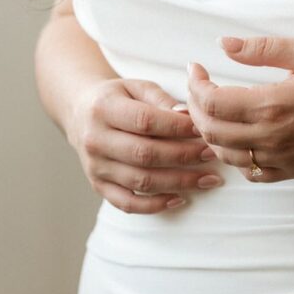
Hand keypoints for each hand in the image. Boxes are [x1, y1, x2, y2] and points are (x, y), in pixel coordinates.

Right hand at [68, 77, 223, 212]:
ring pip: (141, 180)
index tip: (203, 129)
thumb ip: (162, 99)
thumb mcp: (137, 87)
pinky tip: (180, 199)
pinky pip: (128, 203)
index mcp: (103, 108)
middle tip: (212, 154)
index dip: (178, 128)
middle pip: (145, 154)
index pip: (145, 121)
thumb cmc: (119, 99)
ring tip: (209, 178)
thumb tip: (188, 115)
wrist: (80, 113)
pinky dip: (155, 206)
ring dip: (179, 182)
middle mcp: (95, 139)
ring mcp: (96, 166)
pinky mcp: (99, 186)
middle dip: (184, 156)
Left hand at [186, 36, 293, 182]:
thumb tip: (224, 45)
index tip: (195, 67)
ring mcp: (279, 159)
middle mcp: (270, 138)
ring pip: (224, 154)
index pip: (211, 101)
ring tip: (210, 111)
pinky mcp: (291, 171)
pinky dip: (233, 157)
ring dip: (209, 132)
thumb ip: (264, 48)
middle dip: (193, 107)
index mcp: (271, 105)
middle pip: (210, 130)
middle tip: (198, 87)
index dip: (194, 83)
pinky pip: (250, 173)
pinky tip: (237, 139)